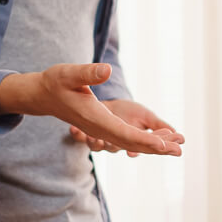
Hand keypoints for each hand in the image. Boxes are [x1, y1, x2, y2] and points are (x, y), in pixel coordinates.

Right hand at [0, 63, 181, 156]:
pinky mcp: (103, 128)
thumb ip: (88, 73)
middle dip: (155, 148)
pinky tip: (158, 140)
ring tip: (176, 147)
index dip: (144, 140)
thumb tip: (106, 70)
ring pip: (130, 143)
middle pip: (131, 143)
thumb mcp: (69, 73)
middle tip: (180, 151)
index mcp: (95, 119)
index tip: (163, 145)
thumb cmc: (55, 82)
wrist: (42, 95)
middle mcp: (100, 129)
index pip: (124, 133)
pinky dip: (143, 141)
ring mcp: (101, 131)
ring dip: (152, 146)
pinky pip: (126, 138)